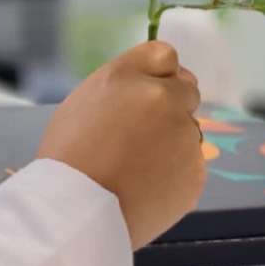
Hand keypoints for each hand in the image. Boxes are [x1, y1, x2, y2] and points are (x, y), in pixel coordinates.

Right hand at [36, 41, 205, 250]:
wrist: (78, 211)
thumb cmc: (69, 156)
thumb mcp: (84, 102)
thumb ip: (124, 86)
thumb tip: (155, 86)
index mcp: (129, 76)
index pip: (164, 54)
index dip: (157, 72)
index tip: (146, 89)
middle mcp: (163, 98)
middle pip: (186, 89)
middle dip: (169, 103)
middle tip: (139, 131)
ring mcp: (185, 135)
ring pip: (187, 128)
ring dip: (170, 139)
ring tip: (134, 165)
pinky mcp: (196, 171)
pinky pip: (189, 162)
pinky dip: (173, 171)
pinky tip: (144, 183)